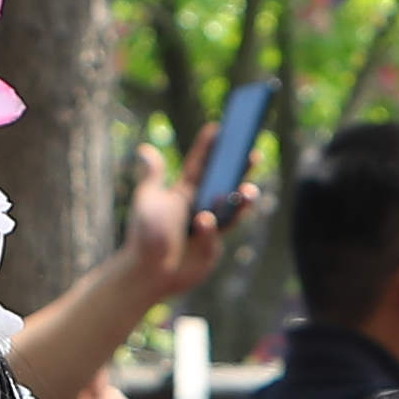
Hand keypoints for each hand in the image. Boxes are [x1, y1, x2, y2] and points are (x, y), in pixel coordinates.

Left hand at [122, 142, 237, 302]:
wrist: (146, 271)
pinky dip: (209, 226)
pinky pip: (214, 234)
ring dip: (244, 199)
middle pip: (225, 184)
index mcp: (185, 192)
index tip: (219, 126)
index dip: (210, 146)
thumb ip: (153, 176)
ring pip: (232, 210)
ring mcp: (210, 228)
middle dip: (240, 169)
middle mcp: (201, 207)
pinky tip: (203, 220)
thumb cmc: (144, 235)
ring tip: (249, 189)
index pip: (201, 164)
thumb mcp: (147, 200)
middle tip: (254, 153)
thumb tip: (146, 149)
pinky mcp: (213, 249)